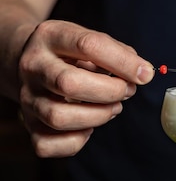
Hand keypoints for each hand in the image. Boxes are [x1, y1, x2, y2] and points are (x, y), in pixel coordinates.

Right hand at [18, 20, 153, 156]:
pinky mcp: (27, 124)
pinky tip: (87, 126)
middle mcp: (33, 66)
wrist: (26, 59)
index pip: (88, 45)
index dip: (122, 63)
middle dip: (109, 92)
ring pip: (58, 117)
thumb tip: (142, 74)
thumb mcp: (89, 38)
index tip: (145, 75)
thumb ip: (118, 53)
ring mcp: (27, 97)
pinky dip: (75, 141)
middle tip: (126, 91)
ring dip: (97, 116)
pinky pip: (47, 144)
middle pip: (69, 84)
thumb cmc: (69, 52)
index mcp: (51, 36)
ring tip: (113, 108)